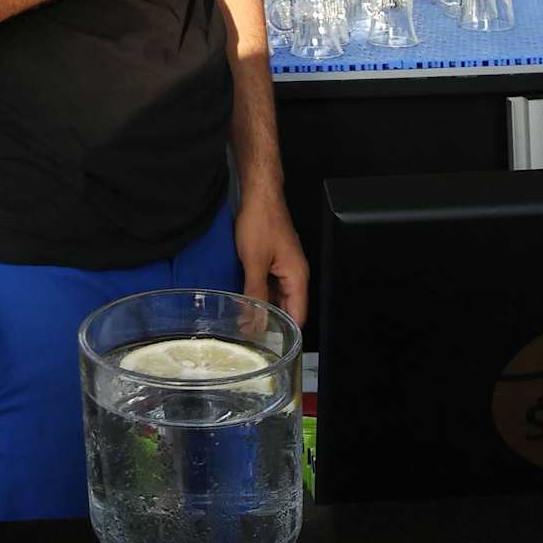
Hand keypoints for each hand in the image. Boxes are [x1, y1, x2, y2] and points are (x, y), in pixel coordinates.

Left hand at [234, 190, 308, 328]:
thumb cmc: (260, 223)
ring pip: (276, 296)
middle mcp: (295, 274)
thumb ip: (255, 293)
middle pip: (287, 307)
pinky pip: (269, 283)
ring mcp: (283, 265)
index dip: (285, 334)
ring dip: (263, 307)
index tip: (268, 349)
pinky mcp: (272, 257)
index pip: (298, 316)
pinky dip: (259, 292)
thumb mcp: (254, 261)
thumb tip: (254, 323)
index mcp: (297, 277)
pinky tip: (244, 299)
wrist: (258, 193)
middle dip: (272, 323)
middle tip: (251, 340)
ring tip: (245, 325)